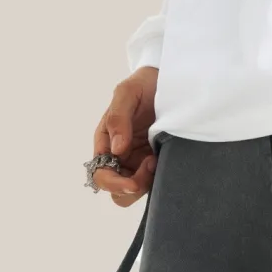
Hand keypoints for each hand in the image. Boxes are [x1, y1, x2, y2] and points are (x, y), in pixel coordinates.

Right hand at [91, 67, 159, 206]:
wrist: (170, 80)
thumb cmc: (143, 84)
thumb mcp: (127, 93)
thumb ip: (118, 119)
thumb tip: (117, 149)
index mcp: (106, 142)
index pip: (101, 174)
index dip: (114, 184)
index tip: (132, 183)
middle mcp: (120, 156)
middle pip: (117, 190)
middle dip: (131, 188)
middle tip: (150, 166)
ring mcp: (139, 161)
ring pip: (136, 190)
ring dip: (146, 183)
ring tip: (156, 160)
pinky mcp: (157, 162)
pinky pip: (155, 182)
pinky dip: (160, 179)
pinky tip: (166, 159)